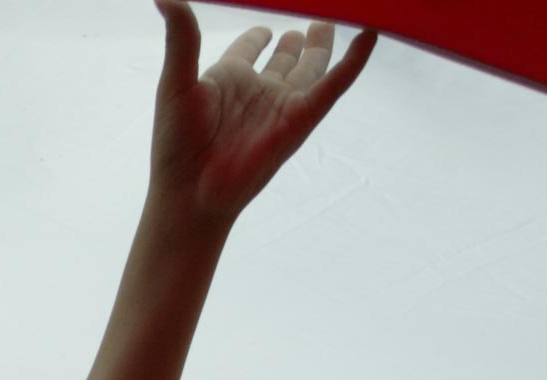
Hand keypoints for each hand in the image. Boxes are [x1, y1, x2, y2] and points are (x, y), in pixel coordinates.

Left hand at [148, 1, 374, 228]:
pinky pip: (334, 84)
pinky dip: (353, 61)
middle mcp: (257, 91)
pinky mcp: (302, 118)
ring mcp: (282, 104)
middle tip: (312, 21)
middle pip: (284, 59)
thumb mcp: (177, 81)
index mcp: (227, 80)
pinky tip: (369, 35)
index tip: (265, 26)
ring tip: (329, 24)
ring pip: (310, 67)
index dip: (256, 37)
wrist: (193, 191)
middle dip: (296, 42)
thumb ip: (181, 37)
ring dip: (321, 46)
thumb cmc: (177, 144)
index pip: (246, 49)